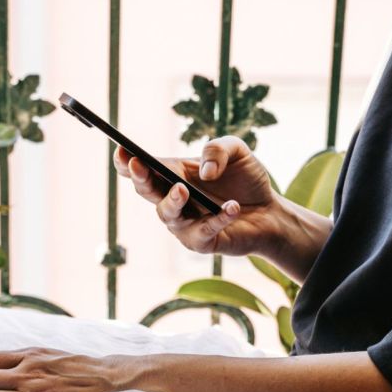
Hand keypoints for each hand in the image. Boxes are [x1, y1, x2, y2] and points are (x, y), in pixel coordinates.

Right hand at [113, 137, 285, 257]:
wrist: (270, 212)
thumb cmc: (246, 181)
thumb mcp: (237, 152)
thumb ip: (219, 149)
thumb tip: (205, 172)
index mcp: (174, 174)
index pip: (144, 168)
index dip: (127, 162)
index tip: (121, 152)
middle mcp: (173, 200)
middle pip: (147, 190)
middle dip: (140, 178)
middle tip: (138, 165)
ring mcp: (184, 223)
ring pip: (168, 214)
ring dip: (172, 201)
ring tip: (183, 190)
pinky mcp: (202, 242)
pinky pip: (204, 231)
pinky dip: (218, 219)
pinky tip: (231, 208)